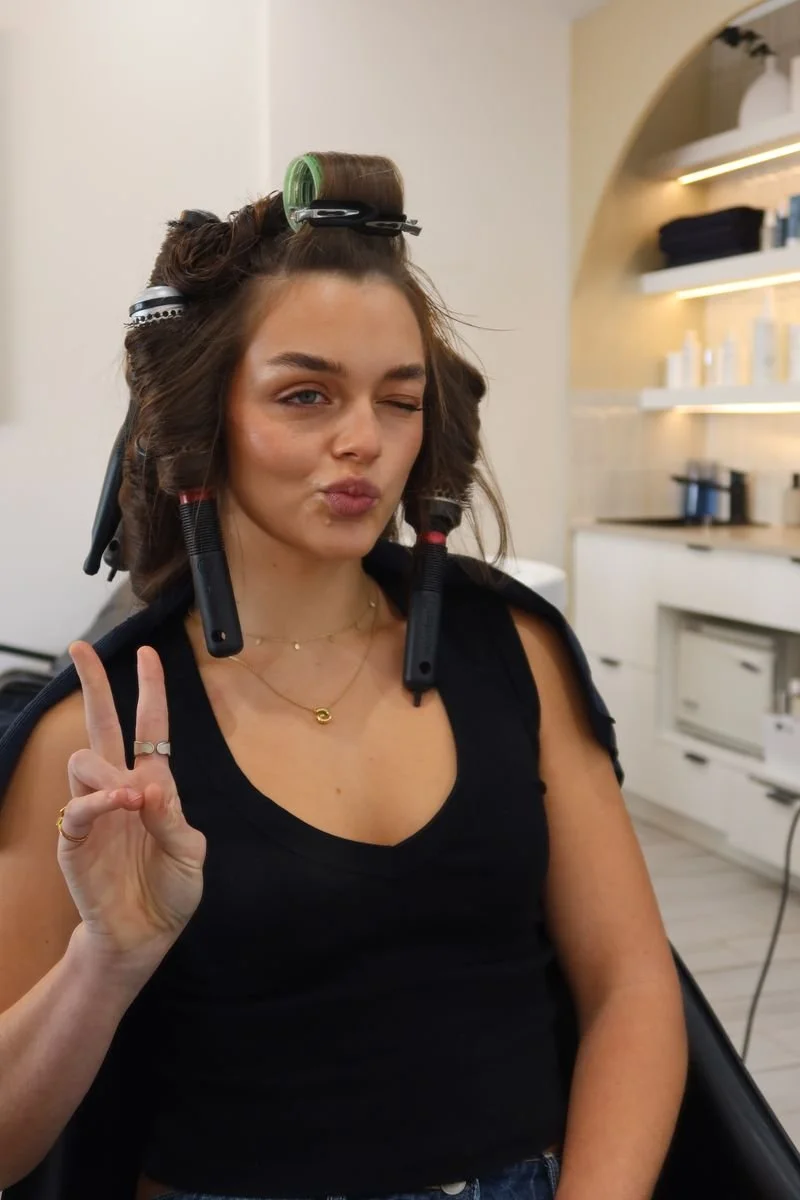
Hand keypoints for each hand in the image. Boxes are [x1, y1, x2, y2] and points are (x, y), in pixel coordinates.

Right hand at [58, 640, 205, 980]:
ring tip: (133, 798)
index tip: (148, 653)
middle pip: (102, 724)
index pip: (149, 726)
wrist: (145, 935)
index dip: (149, 690)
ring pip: (84, 758)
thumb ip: (173, 819)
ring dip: (109, 769)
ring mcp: (95, 811)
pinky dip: (99, 800)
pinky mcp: (76, 840)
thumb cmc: (171, 890)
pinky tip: (120, 803)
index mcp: (153, 783)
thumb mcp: (190, 853)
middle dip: (94, 684)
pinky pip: (77, 805)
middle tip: (81, 648)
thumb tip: (150, 786)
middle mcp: (120, 789)